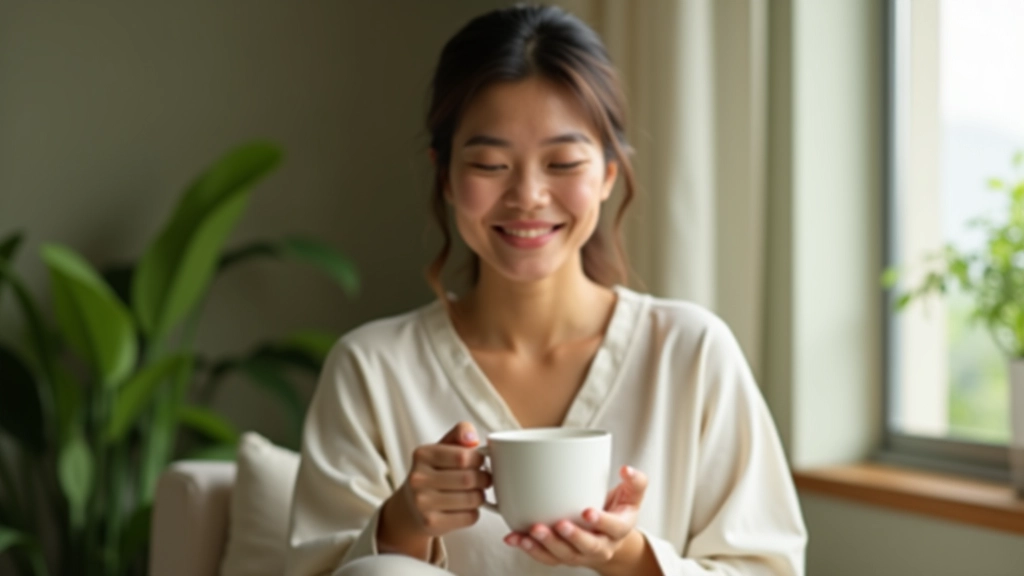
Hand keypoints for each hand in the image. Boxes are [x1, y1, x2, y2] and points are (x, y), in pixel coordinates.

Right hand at [378, 422, 490, 556]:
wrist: (411, 506)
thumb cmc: (435, 471)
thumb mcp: (443, 447)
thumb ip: (460, 433)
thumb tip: (472, 438)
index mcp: (423, 454)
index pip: (464, 456)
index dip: (479, 460)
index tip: (479, 462)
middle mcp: (418, 478)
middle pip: (469, 479)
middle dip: (484, 479)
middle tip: (484, 480)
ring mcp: (422, 503)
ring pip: (472, 499)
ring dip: (480, 496)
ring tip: (475, 493)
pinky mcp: (430, 523)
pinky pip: (469, 517)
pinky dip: (474, 513)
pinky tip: (464, 508)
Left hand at [504, 465, 648, 572]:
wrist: (611, 538)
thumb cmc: (619, 510)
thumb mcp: (633, 495)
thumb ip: (635, 481)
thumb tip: (627, 469)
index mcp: (619, 530)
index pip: (613, 527)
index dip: (601, 521)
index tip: (587, 512)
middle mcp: (601, 546)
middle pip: (587, 546)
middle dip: (572, 537)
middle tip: (558, 524)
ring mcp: (580, 554)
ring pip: (564, 555)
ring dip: (546, 545)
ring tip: (531, 532)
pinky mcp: (563, 557)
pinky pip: (546, 557)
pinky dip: (529, 549)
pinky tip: (515, 538)